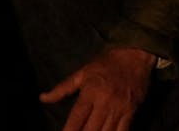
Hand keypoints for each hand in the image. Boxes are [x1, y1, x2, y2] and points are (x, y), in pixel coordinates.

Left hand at [39, 46, 156, 130]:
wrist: (136, 54)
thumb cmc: (106, 64)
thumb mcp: (82, 72)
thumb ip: (62, 88)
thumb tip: (42, 98)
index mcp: (90, 92)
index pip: (76, 119)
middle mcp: (104, 102)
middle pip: (90, 130)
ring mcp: (119, 108)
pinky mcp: (131, 112)